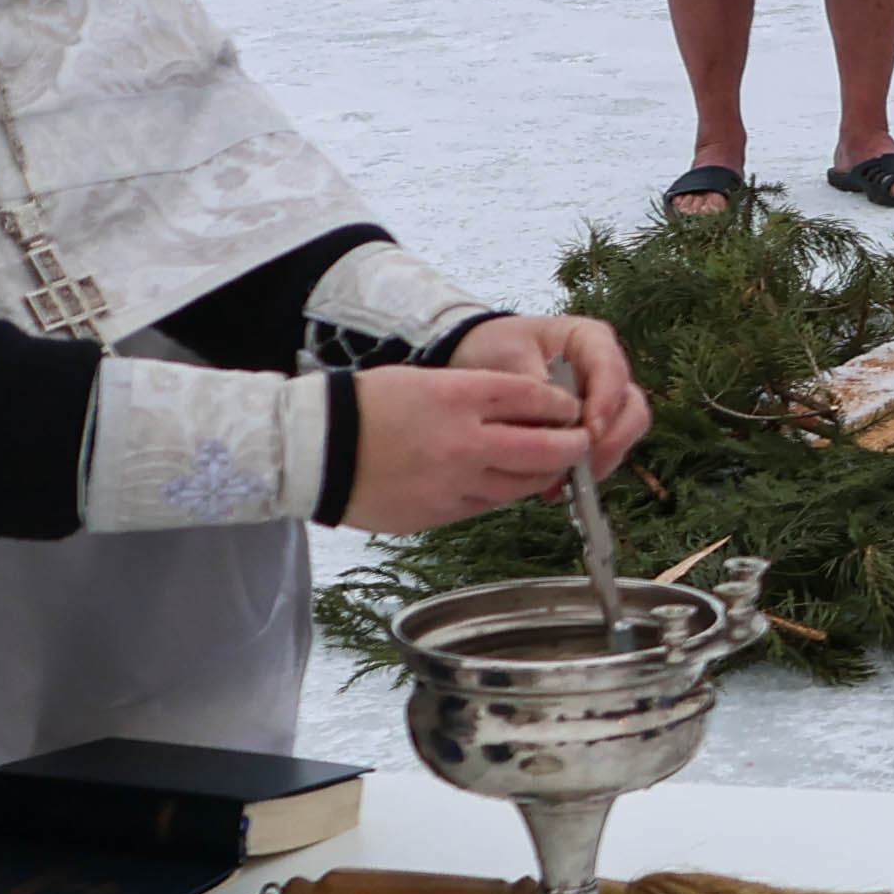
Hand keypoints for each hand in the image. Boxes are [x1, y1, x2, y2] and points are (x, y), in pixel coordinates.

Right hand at [341, 353, 622, 535]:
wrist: (313, 449)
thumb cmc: (367, 406)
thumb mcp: (427, 380)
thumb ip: (479, 394)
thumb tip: (530, 406)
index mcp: (460, 398)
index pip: (536, 398)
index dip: (562, 404)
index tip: (572, 407)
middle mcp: (464, 442)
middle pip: (545, 449)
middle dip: (573, 446)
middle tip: (580, 442)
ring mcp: (453, 483)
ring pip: (522, 485)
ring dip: (542, 475)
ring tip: (548, 464)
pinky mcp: (439, 514)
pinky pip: (488, 504)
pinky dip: (503, 492)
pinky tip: (503, 481)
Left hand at [440, 311, 650, 476]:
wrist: (482, 355)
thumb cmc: (498, 346)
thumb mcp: (509, 355)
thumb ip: (534, 384)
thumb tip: (555, 423)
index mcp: (593, 341)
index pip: (613, 371)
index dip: (607, 404)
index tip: (589, 433)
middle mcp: (607, 372)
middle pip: (632, 409)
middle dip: (611, 442)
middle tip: (581, 465)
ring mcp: (603, 402)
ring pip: (622, 436)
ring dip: (599, 462)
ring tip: (562, 483)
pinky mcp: (591, 428)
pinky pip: (600, 453)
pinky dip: (582, 473)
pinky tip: (554, 489)